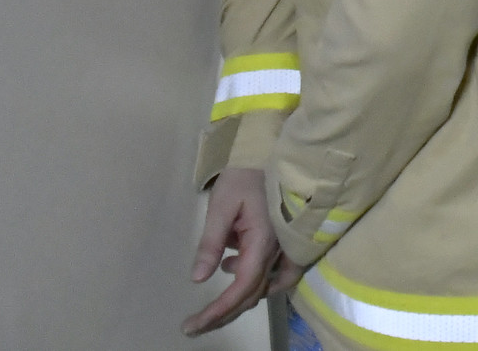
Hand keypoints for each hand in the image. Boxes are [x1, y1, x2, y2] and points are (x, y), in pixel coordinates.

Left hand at [183, 167, 286, 335]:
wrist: (269, 151)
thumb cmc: (244, 175)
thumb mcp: (221, 206)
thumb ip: (211, 243)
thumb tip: (198, 278)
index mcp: (263, 241)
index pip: (242, 287)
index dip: (218, 310)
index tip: (193, 324)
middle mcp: (278, 249)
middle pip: (253, 293)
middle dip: (224, 313)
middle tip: (194, 325)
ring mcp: (284, 246)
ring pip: (264, 286)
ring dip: (239, 299)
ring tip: (212, 302)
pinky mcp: (284, 240)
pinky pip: (275, 272)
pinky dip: (255, 281)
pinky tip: (234, 266)